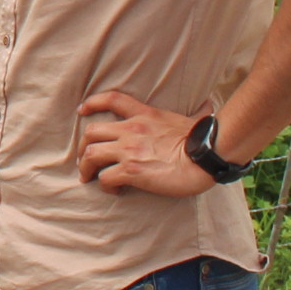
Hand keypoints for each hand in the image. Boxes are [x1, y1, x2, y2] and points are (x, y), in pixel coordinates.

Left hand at [77, 90, 218, 196]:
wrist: (207, 155)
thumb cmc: (204, 141)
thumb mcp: (190, 120)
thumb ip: (191, 115)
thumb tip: (209, 109)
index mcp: (145, 115)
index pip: (113, 99)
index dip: (93, 103)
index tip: (82, 110)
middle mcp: (131, 130)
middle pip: (92, 131)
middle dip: (83, 146)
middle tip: (85, 159)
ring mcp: (129, 150)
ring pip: (91, 154)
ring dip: (86, 167)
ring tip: (88, 178)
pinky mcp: (132, 171)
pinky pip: (105, 178)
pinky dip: (105, 185)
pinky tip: (113, 190)